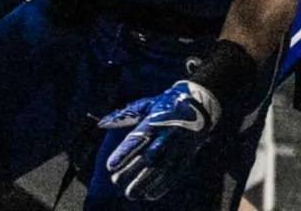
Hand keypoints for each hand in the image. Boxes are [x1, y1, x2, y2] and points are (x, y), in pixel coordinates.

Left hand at [99, 80, 221, 200]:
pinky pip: (174, 175)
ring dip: (144, 183)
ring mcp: (177, 149)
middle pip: (146, 159)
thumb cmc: (165, 105)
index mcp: (153, 123)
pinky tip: (150, 195)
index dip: (122, 154)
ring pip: (159, 170)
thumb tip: (101, 123)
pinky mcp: (186, 157)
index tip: (110, 166)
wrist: (199, 106)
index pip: (135, 141)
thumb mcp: (145, 105)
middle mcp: (165, 137)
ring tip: (130, 194)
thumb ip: (123, 116)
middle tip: (116, 182)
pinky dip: (162, 186)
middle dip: (130, 172)